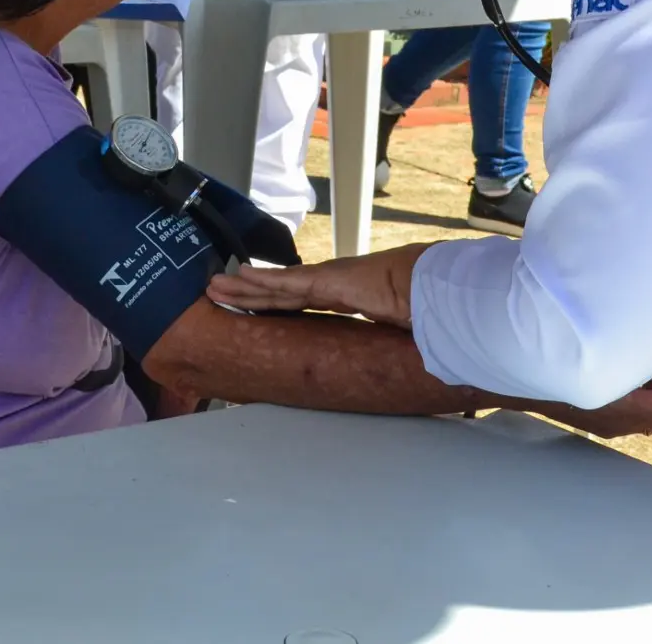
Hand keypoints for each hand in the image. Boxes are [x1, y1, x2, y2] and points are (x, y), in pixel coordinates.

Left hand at [209, 243, 431, 328]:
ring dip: (244, 286)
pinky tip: (238, 279)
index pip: (305, 302)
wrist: (434, 291)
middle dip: (251, 292)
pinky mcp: (326, 280)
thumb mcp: (400, 332)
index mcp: (351, 296)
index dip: (279, 302)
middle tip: (223, 292)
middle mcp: (334, 284)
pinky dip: (259, 282)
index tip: (259, 305)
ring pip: (275, 285)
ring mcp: (329, 278)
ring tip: (216, 286)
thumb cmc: (426, 309)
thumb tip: (396, 372)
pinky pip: (284, 283)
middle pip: (281, 292)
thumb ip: (387, 344)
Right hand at [540, 357, 651, 437]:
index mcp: (624, 410)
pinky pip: (635, 404)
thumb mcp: (613, 349)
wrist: (522, 366)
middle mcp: (619, 422)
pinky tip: (640, 362)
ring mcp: (608, 421)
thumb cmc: (567, 354)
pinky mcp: (599, 413)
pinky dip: (646, 385)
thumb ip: (647, 350)